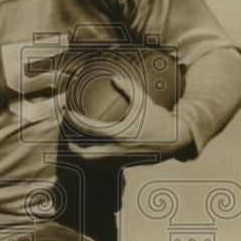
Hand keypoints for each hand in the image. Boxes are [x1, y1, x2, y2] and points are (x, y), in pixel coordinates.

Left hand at [67, 80, 191, 160]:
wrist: (174, 141)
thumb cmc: (158, 119)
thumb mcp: (144, 102)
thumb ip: (129, 88)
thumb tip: (114, 77)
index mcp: (119, 133)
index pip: (90, 128)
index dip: (75, 120)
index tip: (67, 112)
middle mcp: (116, 148)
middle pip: (85, 153)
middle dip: (72, 145)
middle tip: (66, 134)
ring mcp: (119, 158)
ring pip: (92, 160)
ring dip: (81, 151)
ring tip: (75, 141)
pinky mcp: (124, 163)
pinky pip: (103, 161)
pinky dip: (94, 154)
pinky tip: (92, 145)